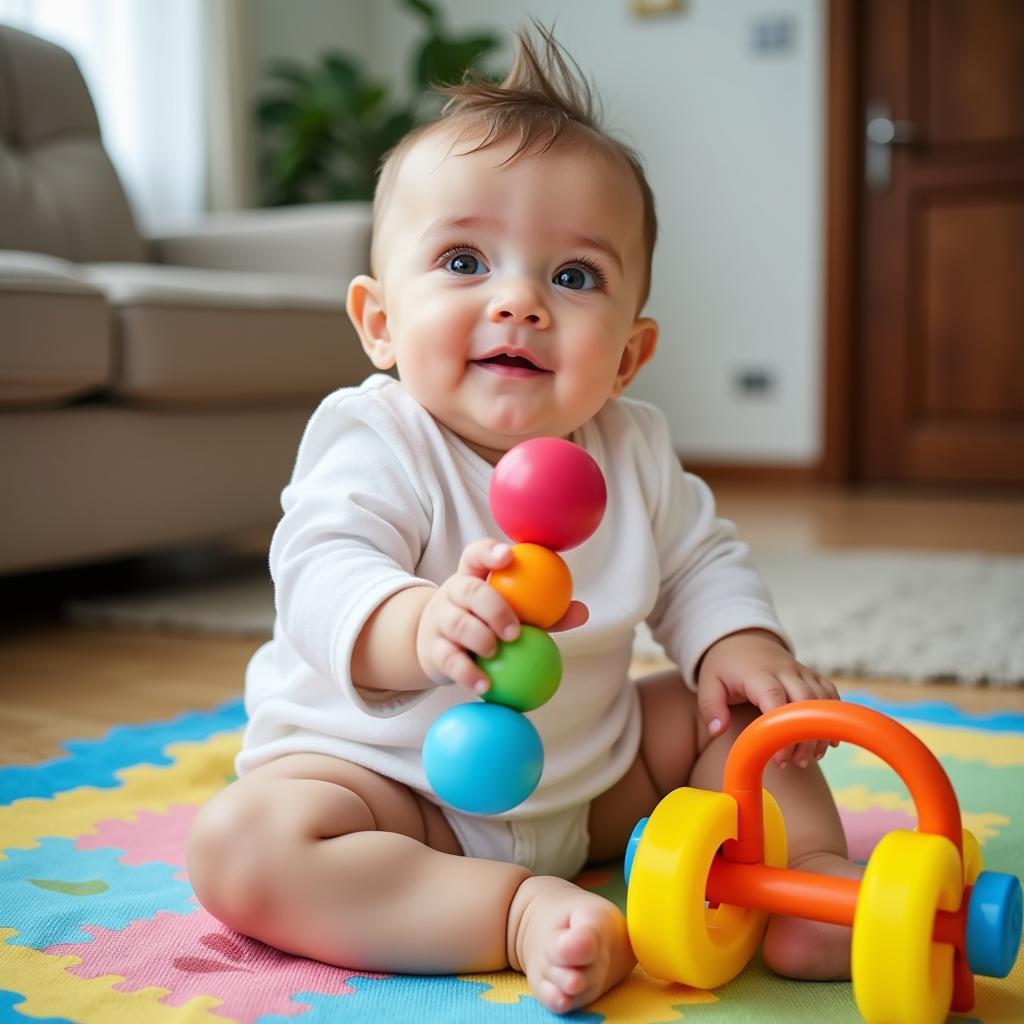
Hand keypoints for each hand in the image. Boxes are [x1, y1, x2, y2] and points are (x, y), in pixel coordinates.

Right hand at [416, 538, 588, 693]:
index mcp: (473, 576)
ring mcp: (440, 620)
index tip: (508, 556)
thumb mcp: (511, 613)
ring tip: (495, 652)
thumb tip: (582, 611)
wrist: (438, 645)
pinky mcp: (433, 649)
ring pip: (456, 623)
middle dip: (492, 606)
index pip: (476, 554)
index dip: (490, 552)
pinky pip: (449, 660)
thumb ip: (544, 612)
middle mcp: (453, 593)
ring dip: (479, 638)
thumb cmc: (484, 623)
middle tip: (514, 631)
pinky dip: (468, 673)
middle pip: (468, 589)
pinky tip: (485, 685)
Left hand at [696, 629, 839, 766]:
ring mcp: (801, 671)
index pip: (775, 699)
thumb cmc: (724, 667)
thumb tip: (718, 731)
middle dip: (805, 737)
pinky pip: (830, 694)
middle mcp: (784, 670)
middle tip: (796, 763)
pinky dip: (833, 717)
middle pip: (805, 704)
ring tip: (809, 758)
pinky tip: (828, 741)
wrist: (742, 639)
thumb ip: (710, 708)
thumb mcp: (708, 683)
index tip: (780, 759)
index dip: (781, 730)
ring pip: (822, 701)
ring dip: (821, 731)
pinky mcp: (812, 675)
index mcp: (757, 673)